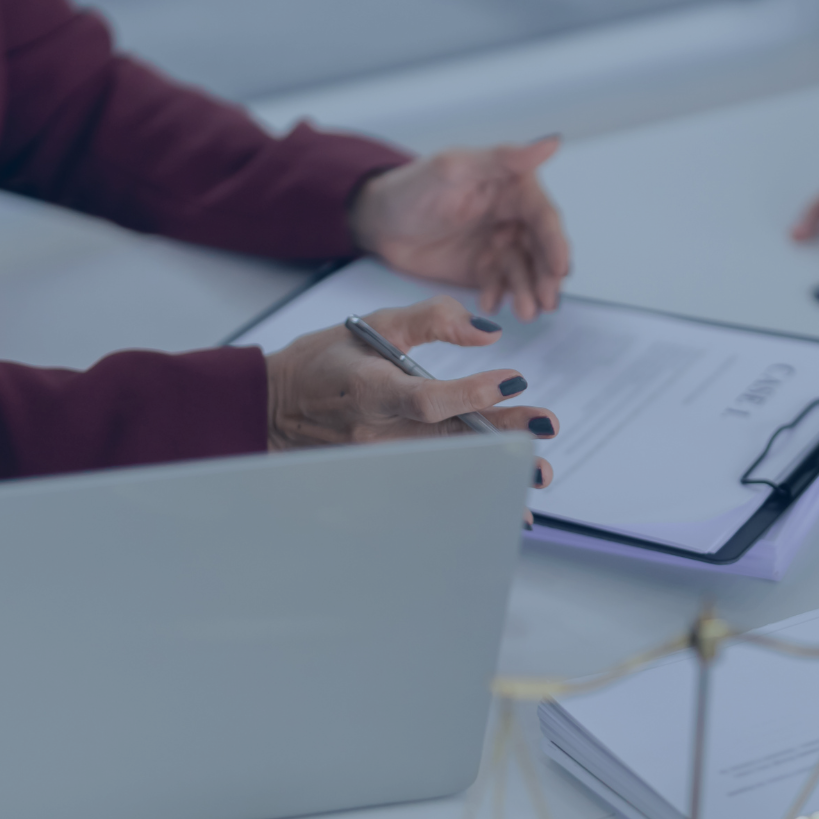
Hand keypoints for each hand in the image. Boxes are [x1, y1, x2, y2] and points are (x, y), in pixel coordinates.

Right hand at [265, 296, 557, 492]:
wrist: (274, 407)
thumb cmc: (327, 360)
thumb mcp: (376, 323)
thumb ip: (434, 319)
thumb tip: (490, 333)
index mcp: (371, 388)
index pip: (427, 400)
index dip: (473, 395)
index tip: (514, 382)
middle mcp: (374, 432)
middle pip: (447, 441)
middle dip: (500, 440)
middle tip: (545, 438)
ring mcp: (375, 461)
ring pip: (444, 470)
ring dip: (492, 475)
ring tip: (535, 479)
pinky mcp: (377, 476)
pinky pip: (428, 484)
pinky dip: (465, 490)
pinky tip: (499, 500)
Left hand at [352, 137, 568, 320]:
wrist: (376, 223)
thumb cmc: (411, 187)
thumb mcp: (455, 168)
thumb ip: (504, 159)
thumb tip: (551, 142)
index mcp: (513, 186)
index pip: (543, 217)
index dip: (555, 243)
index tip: (560, 269)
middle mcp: (512, 216)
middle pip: (541, 250)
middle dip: (546, 277)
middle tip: (545, 301)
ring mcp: (498, 245)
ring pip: (525, 272)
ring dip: (528, 292)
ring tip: (525, 312)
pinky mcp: (483, 270)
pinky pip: (501, 286)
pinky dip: (501, 297)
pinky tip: (490, 304)